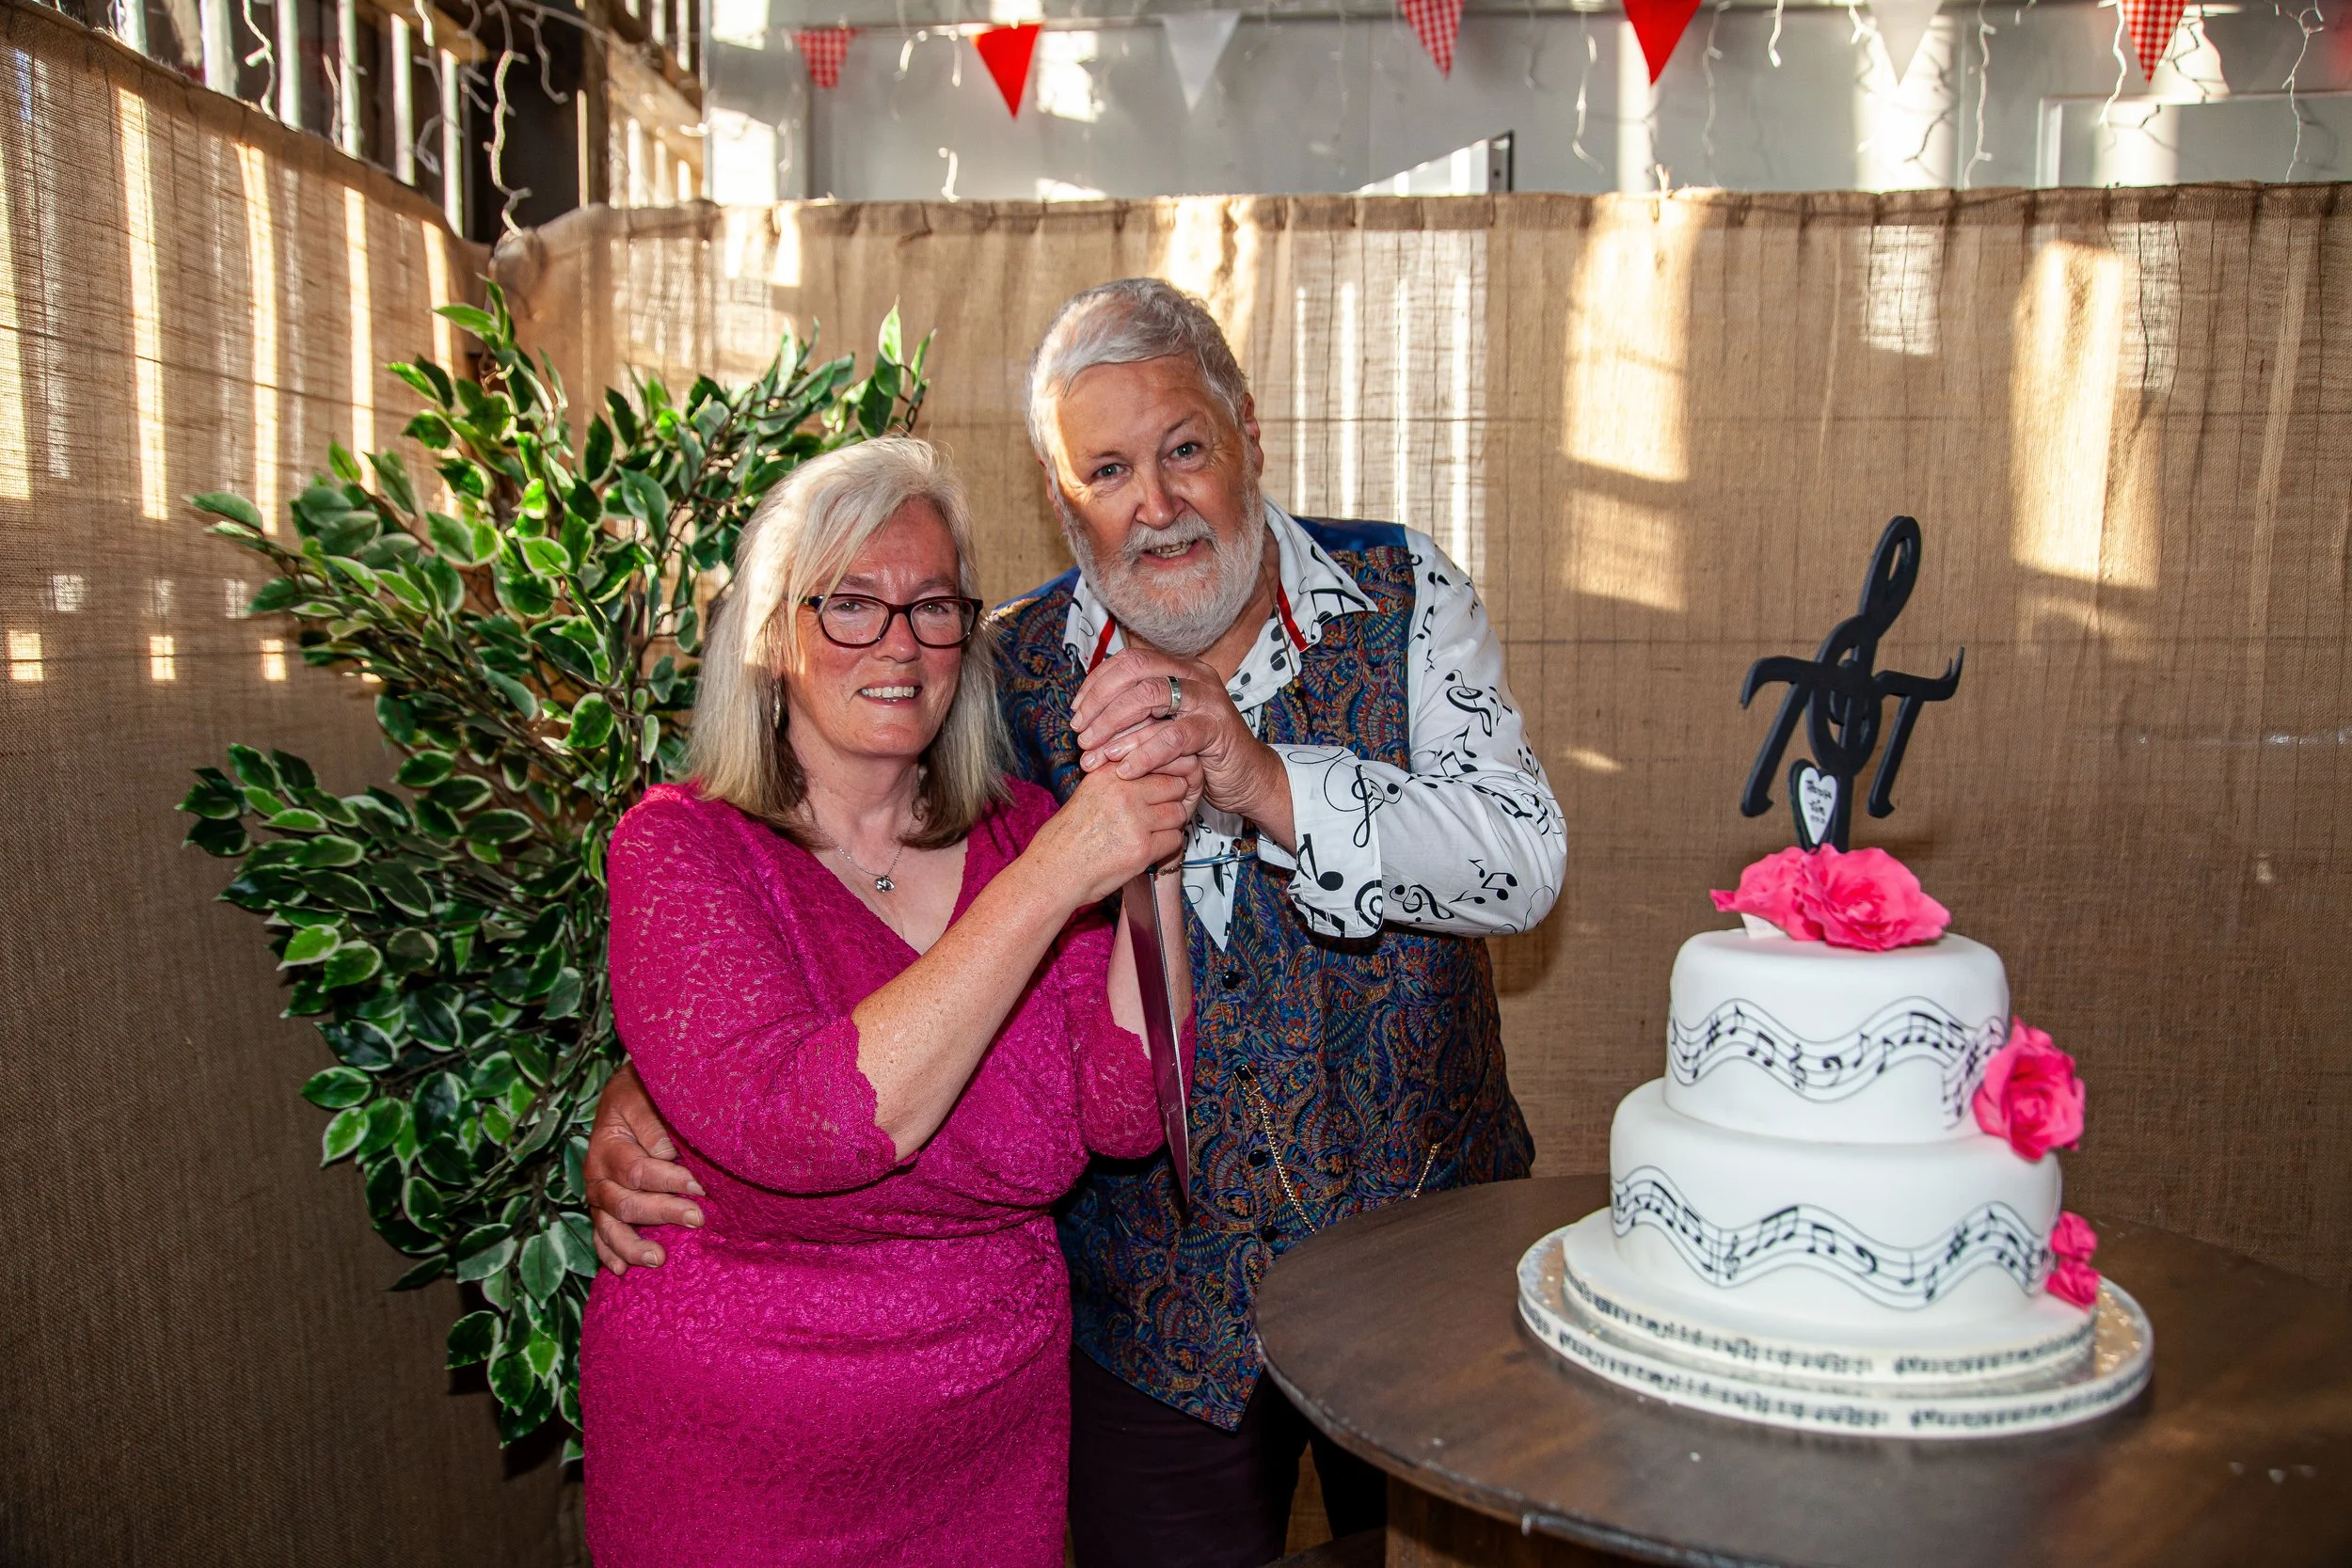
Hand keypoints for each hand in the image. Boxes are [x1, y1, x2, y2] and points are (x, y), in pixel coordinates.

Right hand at [585, 1061, 703, 1274]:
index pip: (637, 1171)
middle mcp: (597, 1172)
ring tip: (660, 1259)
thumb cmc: (645, 1093)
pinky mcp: (602, 1208)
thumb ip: (656, 1125)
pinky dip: (610, 1253)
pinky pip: (600, 1236)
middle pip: (625, 1202)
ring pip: (610, 1226)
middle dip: (662, 1212)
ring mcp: (598, 1193)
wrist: (631, 1090)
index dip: (670, 1181)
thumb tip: (666, 1155)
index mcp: (608, 1144)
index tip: (701, 1187)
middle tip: (697, 1218)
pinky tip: (623, 1271)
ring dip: (634, 1245)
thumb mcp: (648, 1096)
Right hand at [1023, 765, 1192, 907]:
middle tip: (1162, 813)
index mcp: (1109, 774)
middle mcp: (1123, 791)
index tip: (1164, 788)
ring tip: (1153, 833)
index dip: (1165, 776)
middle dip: (1173, 800)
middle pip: (1174, 785)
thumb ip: (1118, 781)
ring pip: (1178, 813)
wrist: (1053, 872)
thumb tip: (1153, 774)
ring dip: (1170, 825)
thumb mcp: (1088, 793)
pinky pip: (1174, 840)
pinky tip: (1148, 849)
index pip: (1157, 760)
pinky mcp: (1142, 848)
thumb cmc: (1066, 838)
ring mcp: (1135, 820)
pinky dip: (1166, 847)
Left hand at [1071, 648, 1290, 844]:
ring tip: (1096, 755)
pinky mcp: (1218, 730)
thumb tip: (1085, 715)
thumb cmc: (1200, 754)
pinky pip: (1172, 737)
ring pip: (1149, 698)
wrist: (1248, 779)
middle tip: (1080, 735)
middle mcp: (1195, 676)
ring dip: (1114, 727)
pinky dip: (1143, 754)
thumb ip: (1136, 714)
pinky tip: (1126, 771)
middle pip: (1135, 672)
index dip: (1097, 683)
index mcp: (1180, 668)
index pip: (1129, 660)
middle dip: (1100, 704)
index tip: (1076, 712)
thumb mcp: (1163, 726)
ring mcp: (1209, 700)